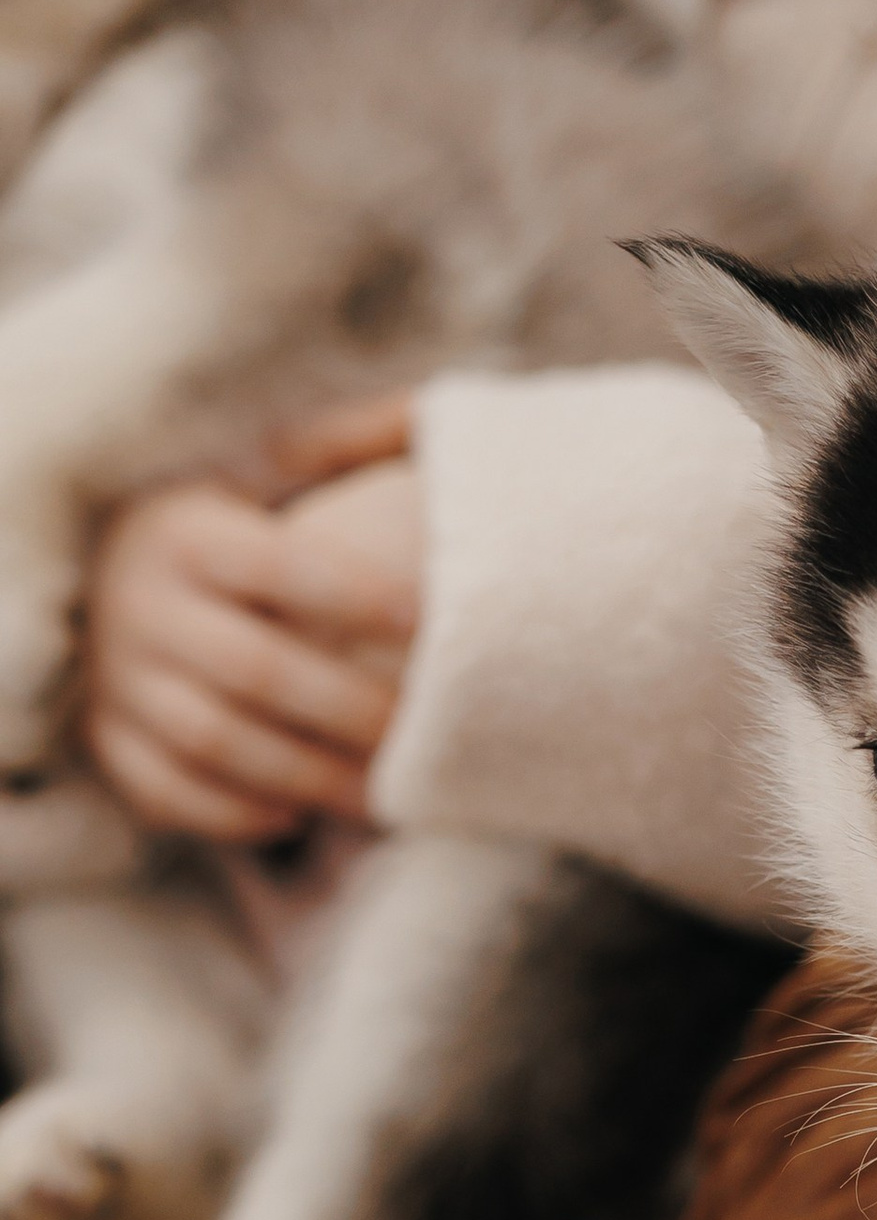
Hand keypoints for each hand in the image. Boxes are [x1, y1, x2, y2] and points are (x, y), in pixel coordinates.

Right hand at [80, 403, 419, 840]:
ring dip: (313, 777)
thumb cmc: (215, 521)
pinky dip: (238, 812)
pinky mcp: (106, 740)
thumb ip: (341, 445)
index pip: (285, 569)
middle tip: (426, 739)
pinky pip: (172, 792)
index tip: (437, 624)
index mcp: (186, 529)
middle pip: (262, 673)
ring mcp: (119, 678)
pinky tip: (298, 813)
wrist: (96, 572)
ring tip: (386, 795)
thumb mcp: (257, 472)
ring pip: (220, 744)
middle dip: (354, 713)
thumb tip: (436, 406)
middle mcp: (141, 604)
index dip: (363, 599)